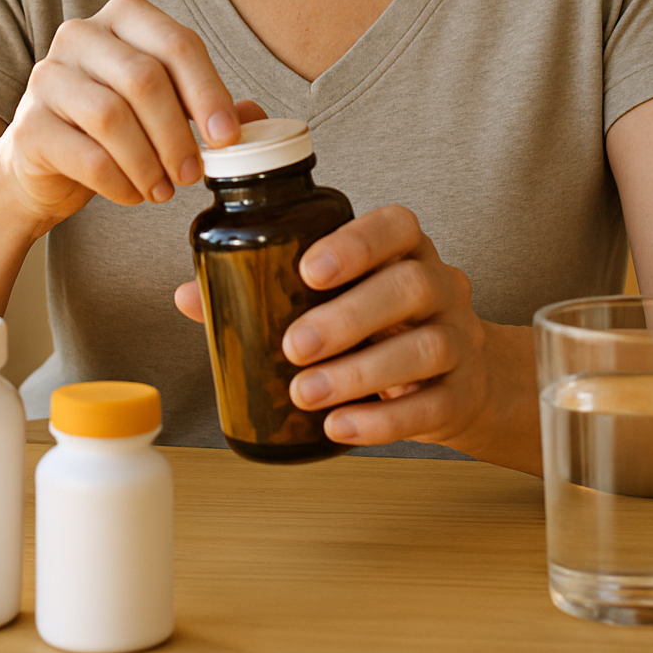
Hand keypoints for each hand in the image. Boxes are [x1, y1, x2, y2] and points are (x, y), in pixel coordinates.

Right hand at [0, 0, 262, 226]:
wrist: (41, 164)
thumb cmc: (112, 127)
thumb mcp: (164, 108)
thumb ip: (207, 107)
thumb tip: (256, 118)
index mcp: (124, 18)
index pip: (177, 44)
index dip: (209, 92)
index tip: (228, 137)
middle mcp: (80, 35)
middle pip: (144, 78)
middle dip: (178, 133)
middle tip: (193, 173)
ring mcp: (48, 77)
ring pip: (112, 117)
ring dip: (148, 162)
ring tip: (164, 189)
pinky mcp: (28, 126)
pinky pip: (86, 155)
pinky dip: (119, 182)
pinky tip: (133, 193)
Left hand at [175, 204, 538, 467]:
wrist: (462, 378)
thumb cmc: (382, 325)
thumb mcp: (339, 297)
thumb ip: (269, 290)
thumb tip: (189, 296)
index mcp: (406, 250)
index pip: (396, 227)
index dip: (357, 244)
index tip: (309, 269)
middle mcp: (441, 286)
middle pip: (410, 288)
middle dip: (349, 317)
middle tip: (294, 346)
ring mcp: (460, 340)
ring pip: (424, 348)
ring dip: (360, 372)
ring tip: (306, 392)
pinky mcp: (463, 394)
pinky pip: (431, 405)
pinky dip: (382, 420)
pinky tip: (340, 426)